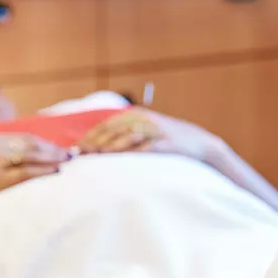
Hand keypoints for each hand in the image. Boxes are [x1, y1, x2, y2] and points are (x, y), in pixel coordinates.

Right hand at [0, 133, 69, 219]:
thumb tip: (18, 161)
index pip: (26, 138)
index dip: (45, 143)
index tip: (59, 148)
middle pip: (34, 143)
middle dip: (54, 149)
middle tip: (72, 154)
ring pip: (33, 155)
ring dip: (54, 158)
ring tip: (69, 163)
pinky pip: (27, 172)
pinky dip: (44, 170)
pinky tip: (56, 172)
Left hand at [76, 108, 221, 162]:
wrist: (200, 145)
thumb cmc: (168, 142)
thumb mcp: (145, 133)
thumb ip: (124, 137)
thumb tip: (96, 149)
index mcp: (136, 115)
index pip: (107, 125)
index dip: (90, 137)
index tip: (76, 150)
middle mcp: (144, 119)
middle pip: (114, 130)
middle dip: (96, 142)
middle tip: (81, 156)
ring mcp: (156, 130)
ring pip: (128, 137)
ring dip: (111, 147)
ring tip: (96, 158)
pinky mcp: (166, 142)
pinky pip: (146, 147)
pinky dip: (132, 154)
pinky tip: (120, 162)